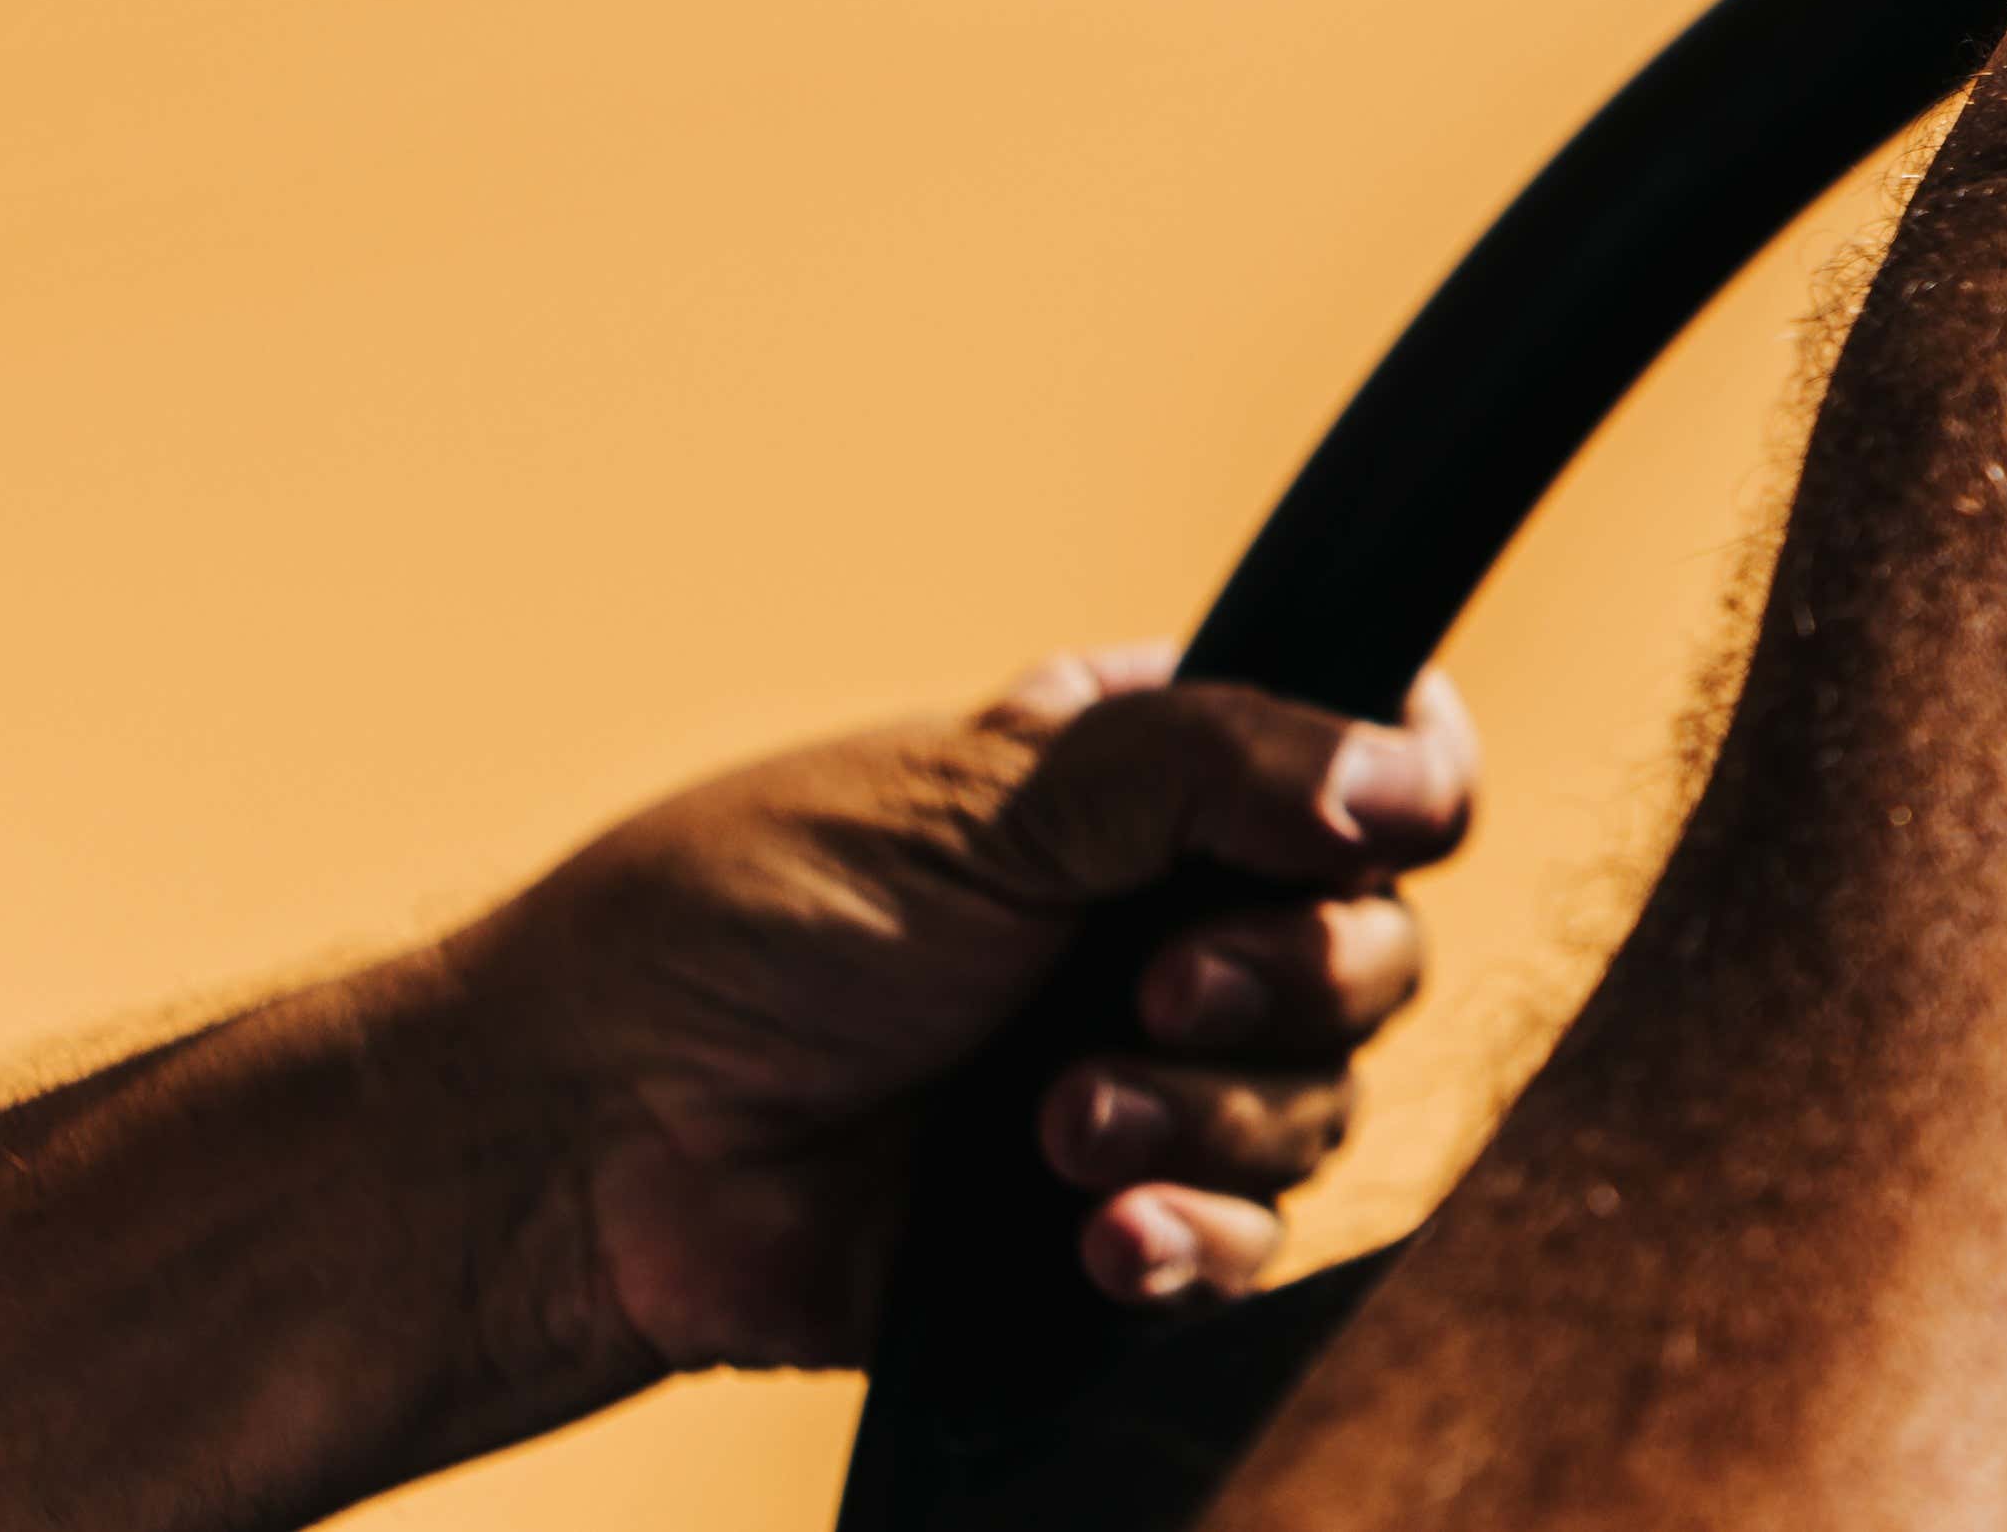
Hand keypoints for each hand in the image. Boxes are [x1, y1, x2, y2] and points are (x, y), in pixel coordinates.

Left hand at [439, 645, 1473, 1369]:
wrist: (598, 1141)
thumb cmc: (747, 928)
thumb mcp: (988, 794)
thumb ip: (1214, 760)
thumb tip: (1408, 776)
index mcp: (1148, 786)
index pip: (1367, 766)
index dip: (1406, 792)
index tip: (1382, 818)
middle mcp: (1167, 925)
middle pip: (1375, 951)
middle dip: (1294, 979)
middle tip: (1155, 989)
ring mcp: (1147, 1080)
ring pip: (1321, 1108)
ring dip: (1209, 1118)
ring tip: (1055, 1121)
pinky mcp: (1109, 1224)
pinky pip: (1244, 1246)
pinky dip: (1191, 1238)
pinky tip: (1101, 1230)